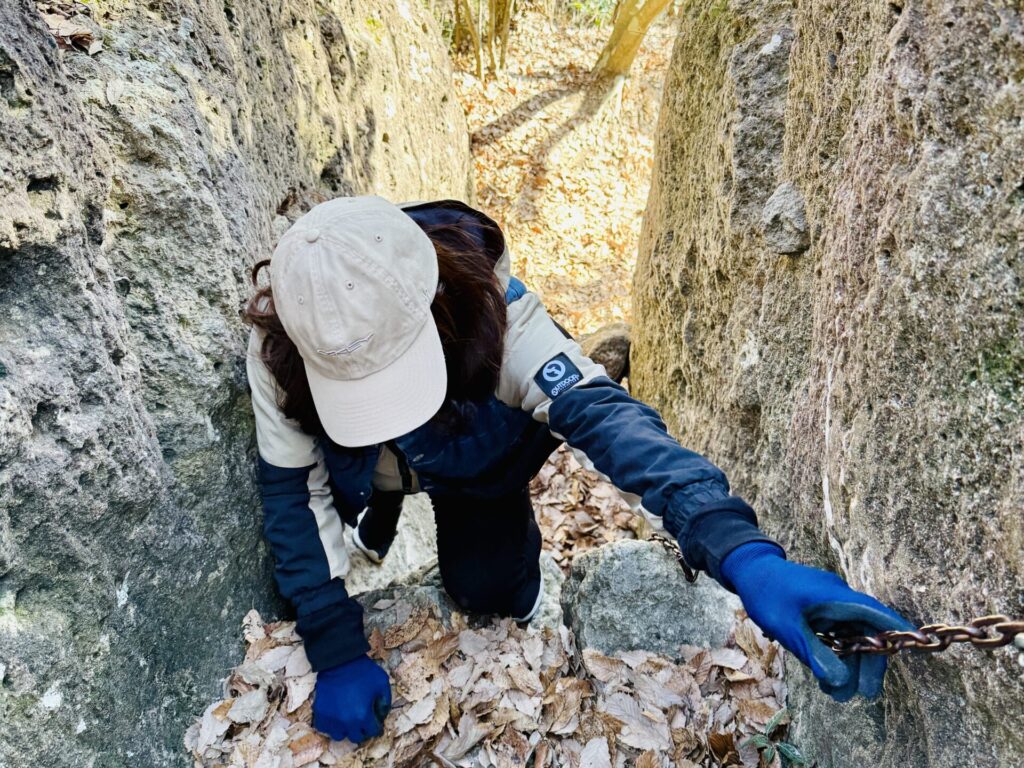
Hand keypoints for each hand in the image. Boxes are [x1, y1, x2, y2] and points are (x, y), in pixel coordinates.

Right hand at [312, 654, 391, 742]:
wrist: (340, 661)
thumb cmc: (363, 671)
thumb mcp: (382, 683)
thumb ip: (386, 701)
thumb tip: (382, 714)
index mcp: (363, 716)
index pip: (372, 732)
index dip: (376, 726)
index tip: (375, 722)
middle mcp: (346, 722)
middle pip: (356, 737)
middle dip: (362, 730)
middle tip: (362, 721)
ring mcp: (331, 719)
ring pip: (339, 735)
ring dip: (345, 729)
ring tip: (347, 719)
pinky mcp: (320, 713)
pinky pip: (324, 728)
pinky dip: (330, 725)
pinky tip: (335, 716)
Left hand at [720, 542, 914, 701]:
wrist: (748, 570)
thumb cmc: (767, 594)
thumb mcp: (788, 628)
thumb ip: (815, 654)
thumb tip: (842, 682)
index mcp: (837, 597)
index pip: (877, 614)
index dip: (899, 630)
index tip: (921, 644)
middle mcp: (839, 600)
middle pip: (867, 633)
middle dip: (868, 664)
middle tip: (866, 694)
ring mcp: (830, 605)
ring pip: (851, 637)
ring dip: (849, 664)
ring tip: (838, 694)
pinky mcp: (820, 611)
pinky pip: (836, 635)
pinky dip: (834, 655)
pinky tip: (827, 679)